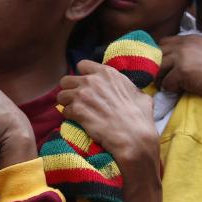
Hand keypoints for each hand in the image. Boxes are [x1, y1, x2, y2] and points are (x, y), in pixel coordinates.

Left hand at [58, 61, 158, 175]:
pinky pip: (63, 110)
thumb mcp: (139, 95)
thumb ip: (127, 88)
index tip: (85, 85)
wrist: (133, 136)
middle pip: (66, 80)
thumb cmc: (139, 117)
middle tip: (76, 100)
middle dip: (69, 89)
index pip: (82, 65)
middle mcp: (92, 80)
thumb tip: (127, 89)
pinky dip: (69, 116)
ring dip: (66, 103)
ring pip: (61, 95)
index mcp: (107, 73)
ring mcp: (82, 95)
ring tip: (75, 111)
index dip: (82, 75)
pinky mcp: (76, 110)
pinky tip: (78, 121)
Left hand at [158, 35, 201, 111]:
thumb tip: (176, 60)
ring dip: (162, 79)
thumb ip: (192, 50)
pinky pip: (166, 83)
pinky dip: (171, 89)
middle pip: (156, 55)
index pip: (163, 43)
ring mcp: (181, 57)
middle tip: (163, 78)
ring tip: (171, 85)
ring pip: (157, 69)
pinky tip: (181, 90)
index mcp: (190, 38)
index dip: (159, 55)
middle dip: (156, 67)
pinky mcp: (181, 71)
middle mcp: (183, 45)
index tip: (163, 66)